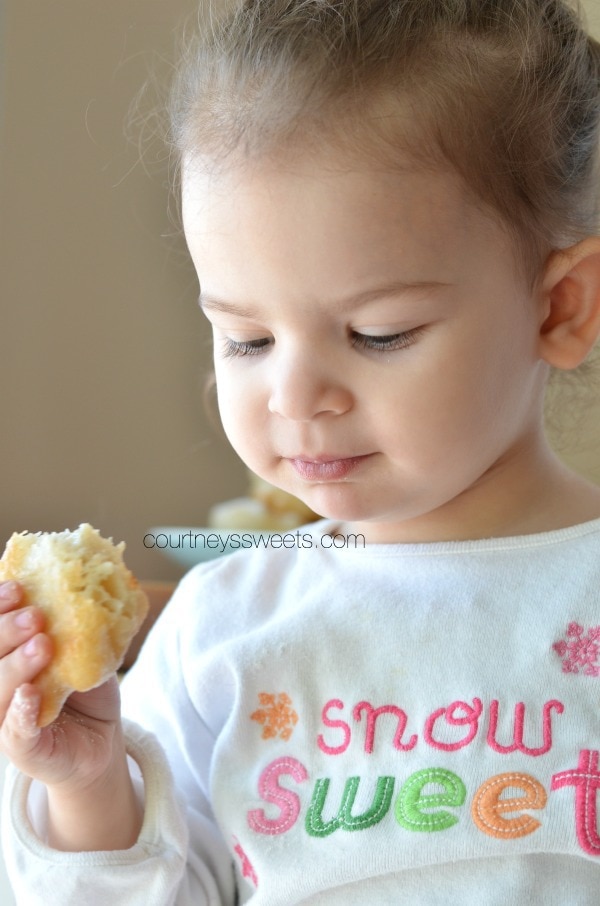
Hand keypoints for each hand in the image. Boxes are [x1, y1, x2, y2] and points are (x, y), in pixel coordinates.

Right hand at [0, 580, 141, 849]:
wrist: (100, 742)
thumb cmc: (84, 691)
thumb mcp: (83, 651)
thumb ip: (77, 626)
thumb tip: (90, 584)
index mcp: (7, 657)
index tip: (17, 587)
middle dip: (5, 631)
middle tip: (35, 617)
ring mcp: (5, 720)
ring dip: (15, 665)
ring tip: (43, 645)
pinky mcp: (24, 749)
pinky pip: (14, 732)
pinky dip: (20, 712)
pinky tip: (29, 694)